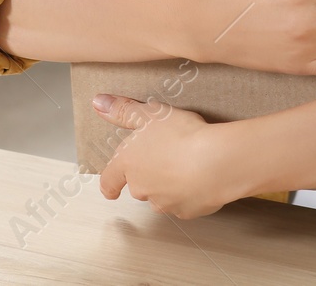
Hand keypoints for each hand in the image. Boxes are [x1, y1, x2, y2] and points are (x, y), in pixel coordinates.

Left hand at [92, 93, 240, 218]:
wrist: (216, 162)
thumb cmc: (182, 136)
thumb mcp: (150, 113)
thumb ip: (123, 110)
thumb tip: (99, 103)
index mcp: (129, 165)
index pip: (109, 181)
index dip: (109, 185)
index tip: (110, 190)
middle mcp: (142, 188)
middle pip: (139, 187)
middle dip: (150, 175)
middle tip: (167, 155)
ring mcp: (165, 203)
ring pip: (162, 196)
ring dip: (170, 185)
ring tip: (188, 163)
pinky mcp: (187, 212)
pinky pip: (185, 203)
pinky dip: (190, 193)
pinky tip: (202, 176)